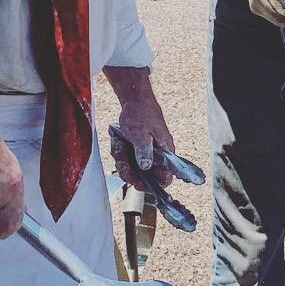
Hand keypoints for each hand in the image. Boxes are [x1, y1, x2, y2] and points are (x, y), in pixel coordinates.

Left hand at [104, 69, 174, 189]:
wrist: (134, 100)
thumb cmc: (142, 114)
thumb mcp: (142, 134)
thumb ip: (144, 152)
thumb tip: (146, 167)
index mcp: (165, 152)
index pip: (165, 176)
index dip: (154, 184)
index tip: (140, 185)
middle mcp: (156, 155)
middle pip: (146, 176)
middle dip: (132, 173)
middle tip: (124, 168)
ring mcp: (145, 152)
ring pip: (134, 168)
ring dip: (124, 161)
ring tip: (120, 147)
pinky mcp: (136, 149)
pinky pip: (127, 158)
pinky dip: (120, 153)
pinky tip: (119, 142)